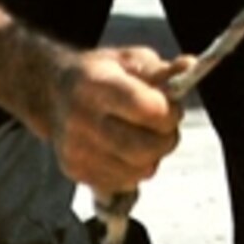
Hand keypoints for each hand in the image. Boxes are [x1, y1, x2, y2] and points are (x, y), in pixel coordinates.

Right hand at [43, 46, 184, 193]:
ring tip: (142, 135)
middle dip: (167, 137)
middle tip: (162, 124)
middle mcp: (80, 120)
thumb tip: (189, 66)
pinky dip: (135, 168)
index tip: (169, 105)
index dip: (169, 111)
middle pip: (146, 147)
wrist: (53, 95)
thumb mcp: (129, 60)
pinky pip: (127, 182)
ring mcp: (76, 151)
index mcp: (95, 85)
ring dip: (153, 155)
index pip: (148, 109)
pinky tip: (125, 149)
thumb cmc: (100, 75)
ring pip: (142, 170)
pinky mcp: (76, 172)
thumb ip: (161, 69)